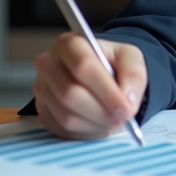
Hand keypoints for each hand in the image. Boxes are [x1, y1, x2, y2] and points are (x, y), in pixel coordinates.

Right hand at [32, 33, 146, 139]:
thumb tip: (127, 100)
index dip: (106, 91)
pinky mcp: (42, 112)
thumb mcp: (130, 58)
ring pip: (67, 116)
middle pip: (70, 94)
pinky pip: (63, 129)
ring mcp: (42, 90)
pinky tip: (99, 123)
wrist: (99, 74)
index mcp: (69, 44)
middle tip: (122, 118)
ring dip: (95, 123)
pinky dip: (86, 131)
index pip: (82, 66)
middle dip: (101, 111)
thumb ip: (133, 75)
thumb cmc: (112, 63)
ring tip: (113, 120)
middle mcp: (48, 65)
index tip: (126, 108)